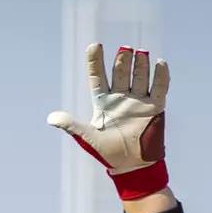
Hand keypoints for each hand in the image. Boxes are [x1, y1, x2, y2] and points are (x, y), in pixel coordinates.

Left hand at [48, 42, 169, 198]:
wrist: (133, 167)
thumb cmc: (108, 153)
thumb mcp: (88, 138)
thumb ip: (72, 126)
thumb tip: (51, 118)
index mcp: (103, 102)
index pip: (98, 76)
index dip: (95, 61)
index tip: (95, 45)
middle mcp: (121, 97)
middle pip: (121, 72)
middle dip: (122, 60)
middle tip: (124, 49)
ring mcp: (138, 101)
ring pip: (139, 76)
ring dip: (140, 64)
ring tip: (140, 52)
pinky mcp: (155, 107)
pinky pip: (159, 88)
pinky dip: (160, 76)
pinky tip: (159, 63)